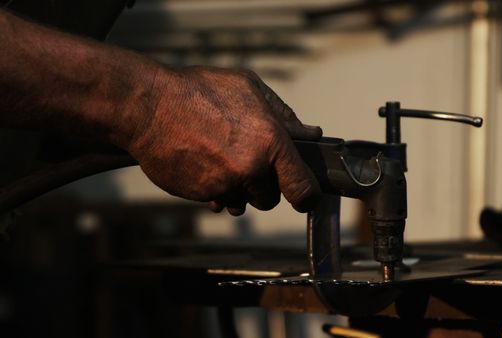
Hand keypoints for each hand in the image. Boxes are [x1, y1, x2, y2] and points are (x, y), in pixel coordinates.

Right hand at [126, 67, 322, 214]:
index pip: (302, 187)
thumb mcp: (249, 88)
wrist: (148, 107)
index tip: (304, 199)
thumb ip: (284, 116)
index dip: (306, 197)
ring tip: (221, 160)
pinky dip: (215, 191)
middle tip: (247, 163)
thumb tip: (311, 134)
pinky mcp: (202, 194)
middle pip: (270, 199)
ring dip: (238, 190)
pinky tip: (204, 167)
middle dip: (263, 187)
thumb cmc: (200, 91)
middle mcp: (252, 167)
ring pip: (243, 203)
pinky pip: (218, 202)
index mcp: (271, 141)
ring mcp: (225, 184)